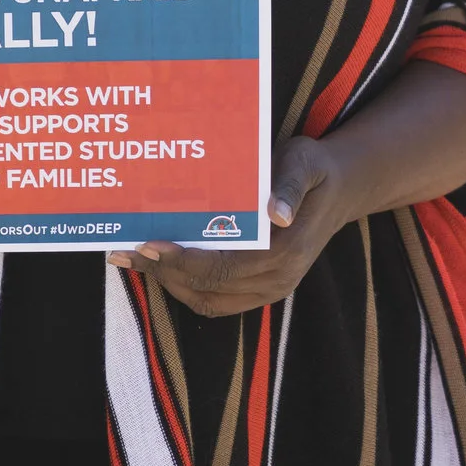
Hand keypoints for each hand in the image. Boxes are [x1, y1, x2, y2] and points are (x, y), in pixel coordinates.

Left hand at [117, 134, 349, 317]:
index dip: (184, 261)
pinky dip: (185, 288)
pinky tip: (161, 268)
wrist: (339, 191)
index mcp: (287, 250)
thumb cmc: (314, 172)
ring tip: (134, 262)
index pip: (225, 268)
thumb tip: (275, 213)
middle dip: (164, 273)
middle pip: (209, 289)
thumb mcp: (305, 163)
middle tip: (126, 252)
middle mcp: (278, 278)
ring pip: (207, 301)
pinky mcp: (261, 292)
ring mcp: (270, 290)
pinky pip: (215, 301)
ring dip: (169, 285)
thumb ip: (290, 185)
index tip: (150, 245)